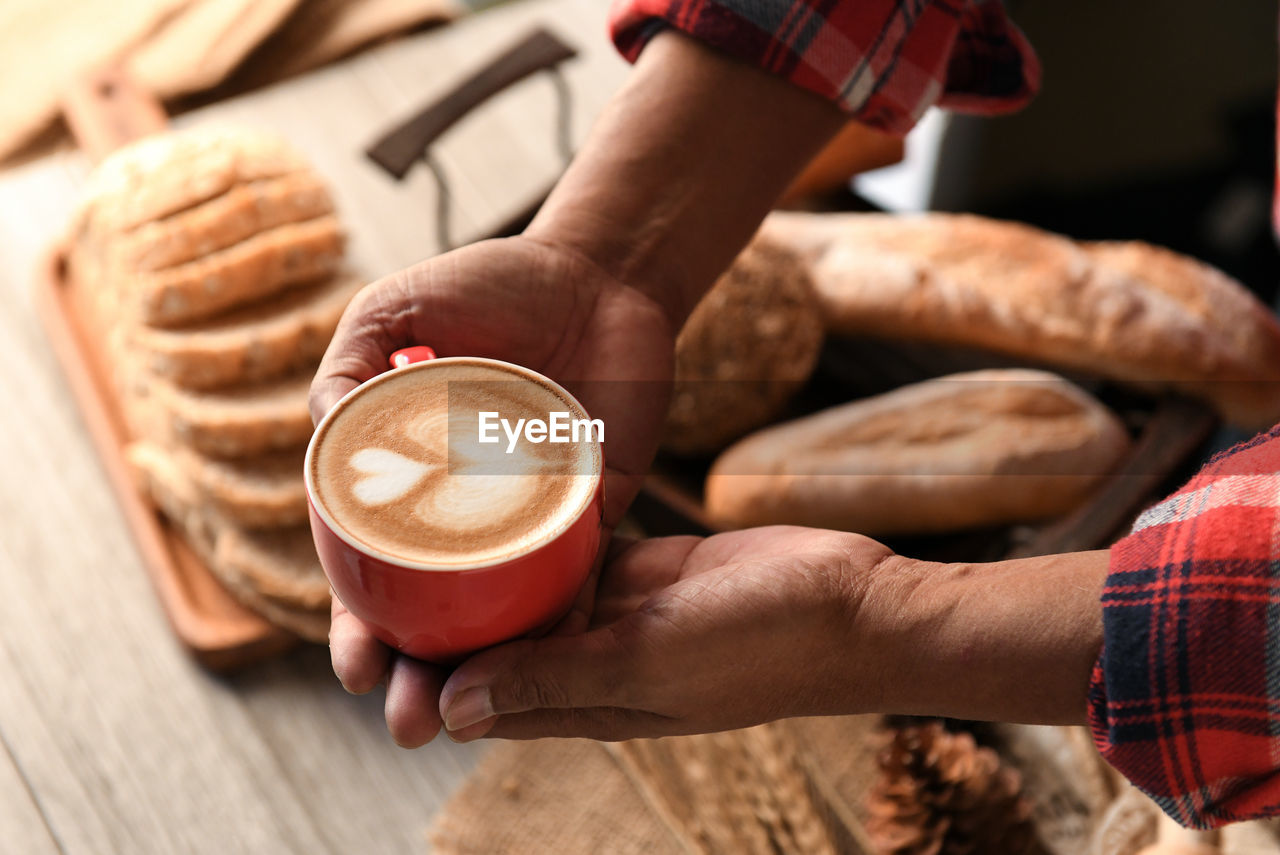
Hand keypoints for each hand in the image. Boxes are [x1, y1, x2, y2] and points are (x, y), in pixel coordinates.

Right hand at [313, 235, 675, 742]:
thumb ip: (350, 365)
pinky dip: (565, 628)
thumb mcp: (399, 310)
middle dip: (416, 674)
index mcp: (409, 477)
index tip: (357, 667)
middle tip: (407, 722)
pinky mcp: (594, 514)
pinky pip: (581, 580)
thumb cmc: (495, 285)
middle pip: (434, 612)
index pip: (373, 569)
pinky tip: (552, 672)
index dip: (358, 623)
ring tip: (465, 722)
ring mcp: (532, 519)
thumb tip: (321, 436)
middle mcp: (467, 512)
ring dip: (485, 675)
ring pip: (502, 615)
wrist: (601, 273)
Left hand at [426, 530, 1109, 742]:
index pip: (479, 696)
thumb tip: (451, 707)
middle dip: (436, 619)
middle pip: (492, 641)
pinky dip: (538, 527)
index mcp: (582, 699)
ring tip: (420, 516)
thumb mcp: (646, 665)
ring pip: (527, 589)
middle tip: (374, 568)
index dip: (420, 678)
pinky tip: (499, 490)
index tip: (364, 648)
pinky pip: (573, 547)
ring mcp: (614, 611)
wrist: (849, 602)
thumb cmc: (759, 646)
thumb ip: (553, 680)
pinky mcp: (640, 566)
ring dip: (481, 565)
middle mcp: (587, 659)